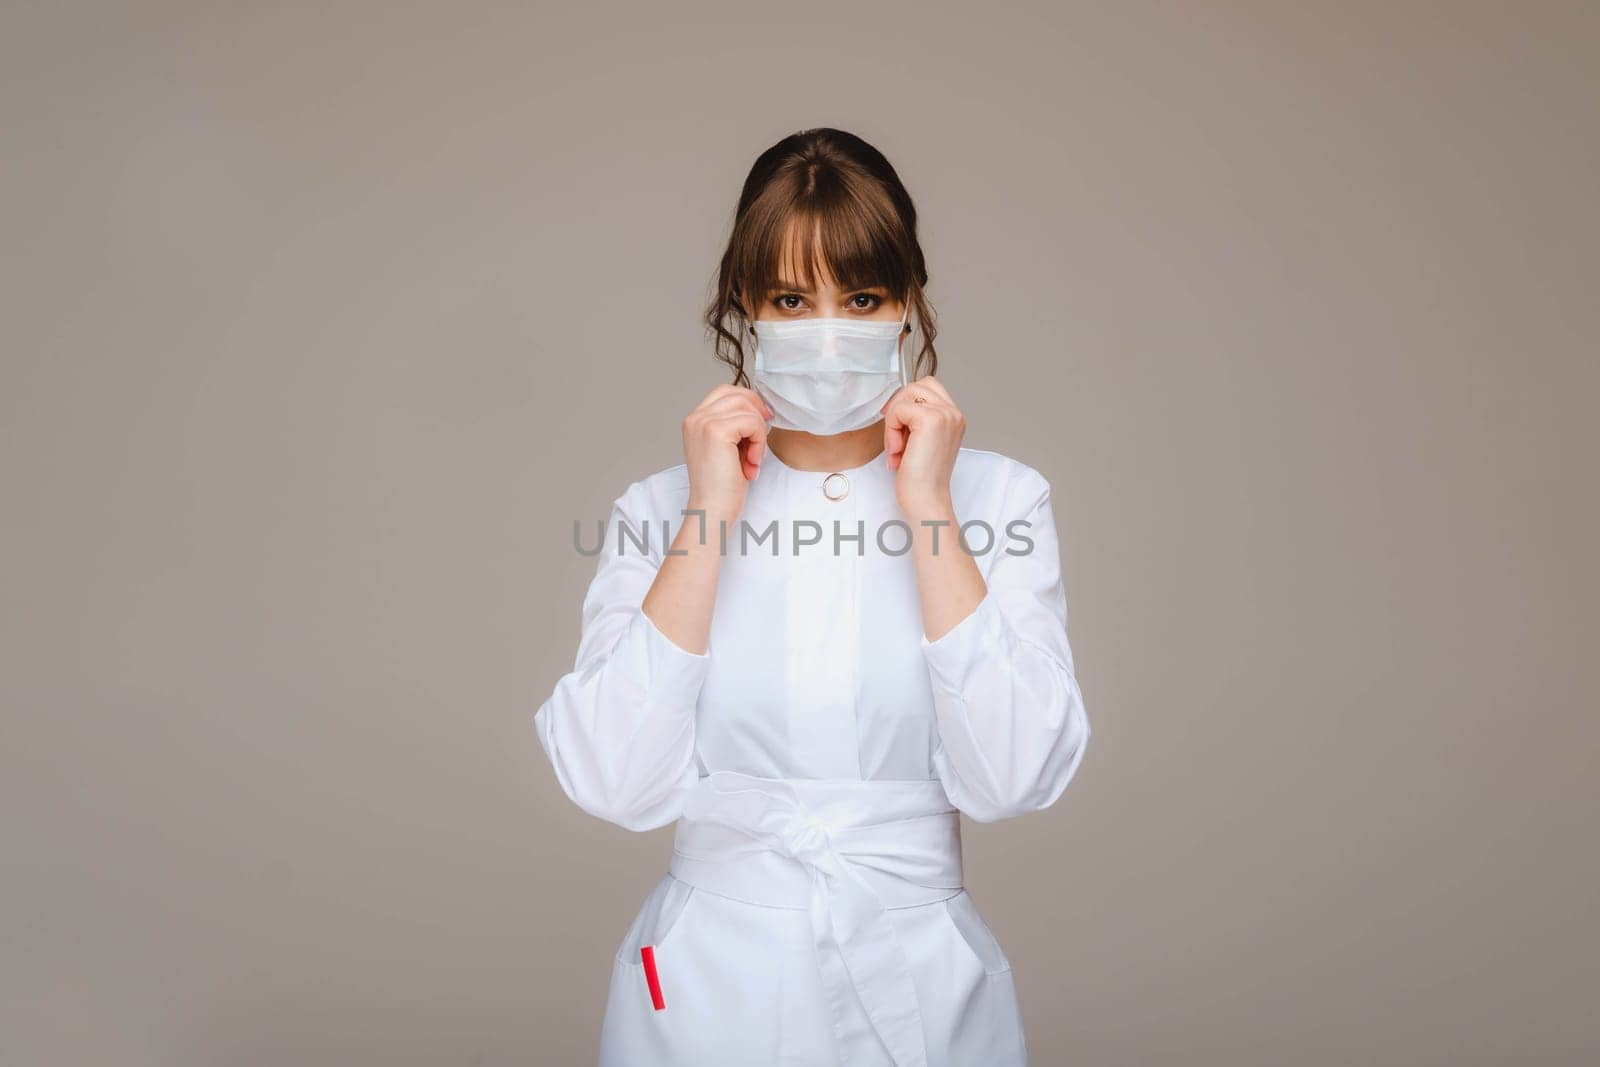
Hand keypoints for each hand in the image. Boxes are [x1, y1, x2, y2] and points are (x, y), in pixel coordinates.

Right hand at [682, 384, 772, 521]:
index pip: (726, 391)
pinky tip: (751, 464)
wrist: (712, 511)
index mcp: (695, 420)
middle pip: (738, 394)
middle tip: (759, 446)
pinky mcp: (716, 431)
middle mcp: (695, 418)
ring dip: (758, 434)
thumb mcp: (728, 448)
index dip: (749, 404)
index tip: (760, 427)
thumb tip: (761, 408)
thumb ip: (736, 425)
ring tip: (752, 459)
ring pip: (747, 408)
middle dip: (757, 417)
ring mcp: (703, 422)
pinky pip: (752, 422)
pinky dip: (759, 443)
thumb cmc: (723, 487)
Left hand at [881, 375, 964, 518]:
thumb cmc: (920, 479)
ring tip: (897, 448)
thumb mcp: (922, 441)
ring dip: (894, 421)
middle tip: (895, 439)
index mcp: (954, 417)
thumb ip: (917, 420)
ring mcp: (945, 414)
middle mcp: (954, 413)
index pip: (927, 387)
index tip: (897, 429)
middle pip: (916, 385)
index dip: (906, 403)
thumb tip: (894, 402)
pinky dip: (891, 431)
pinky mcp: (931, 419)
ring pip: (906, 395)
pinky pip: (899, 410)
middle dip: (898, 409)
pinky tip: (897, 452)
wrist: (926, 501)